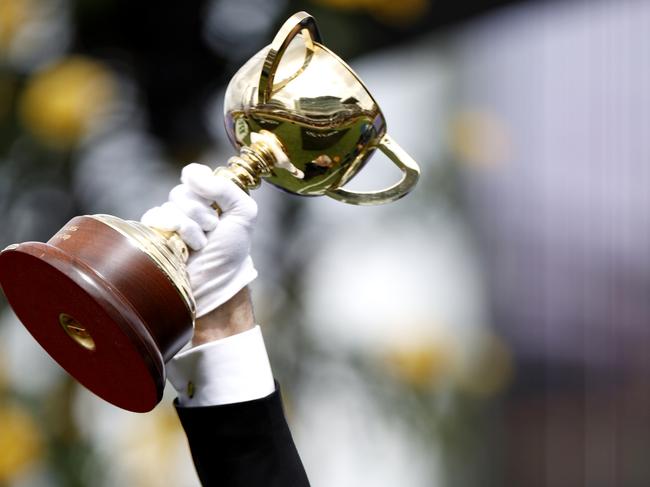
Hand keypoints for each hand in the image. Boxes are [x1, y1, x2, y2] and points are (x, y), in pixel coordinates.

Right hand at [141, 163, 257, 326]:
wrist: (215, 283)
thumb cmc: (230, 251)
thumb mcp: (243, 214)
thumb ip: (225, 188)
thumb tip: (191, 173)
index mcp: (207, 197)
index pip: (194, 173)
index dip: (203, 184)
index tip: (215, 203)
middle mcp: (186, 206)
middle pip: (182, 190)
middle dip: (201, 212)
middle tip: (212, 230)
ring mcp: (168, 220)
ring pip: (171, 205)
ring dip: (191, 227)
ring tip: (200, 244)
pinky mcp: (153, 234)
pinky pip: (155, 217)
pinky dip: (176, 232)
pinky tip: (185, 248)